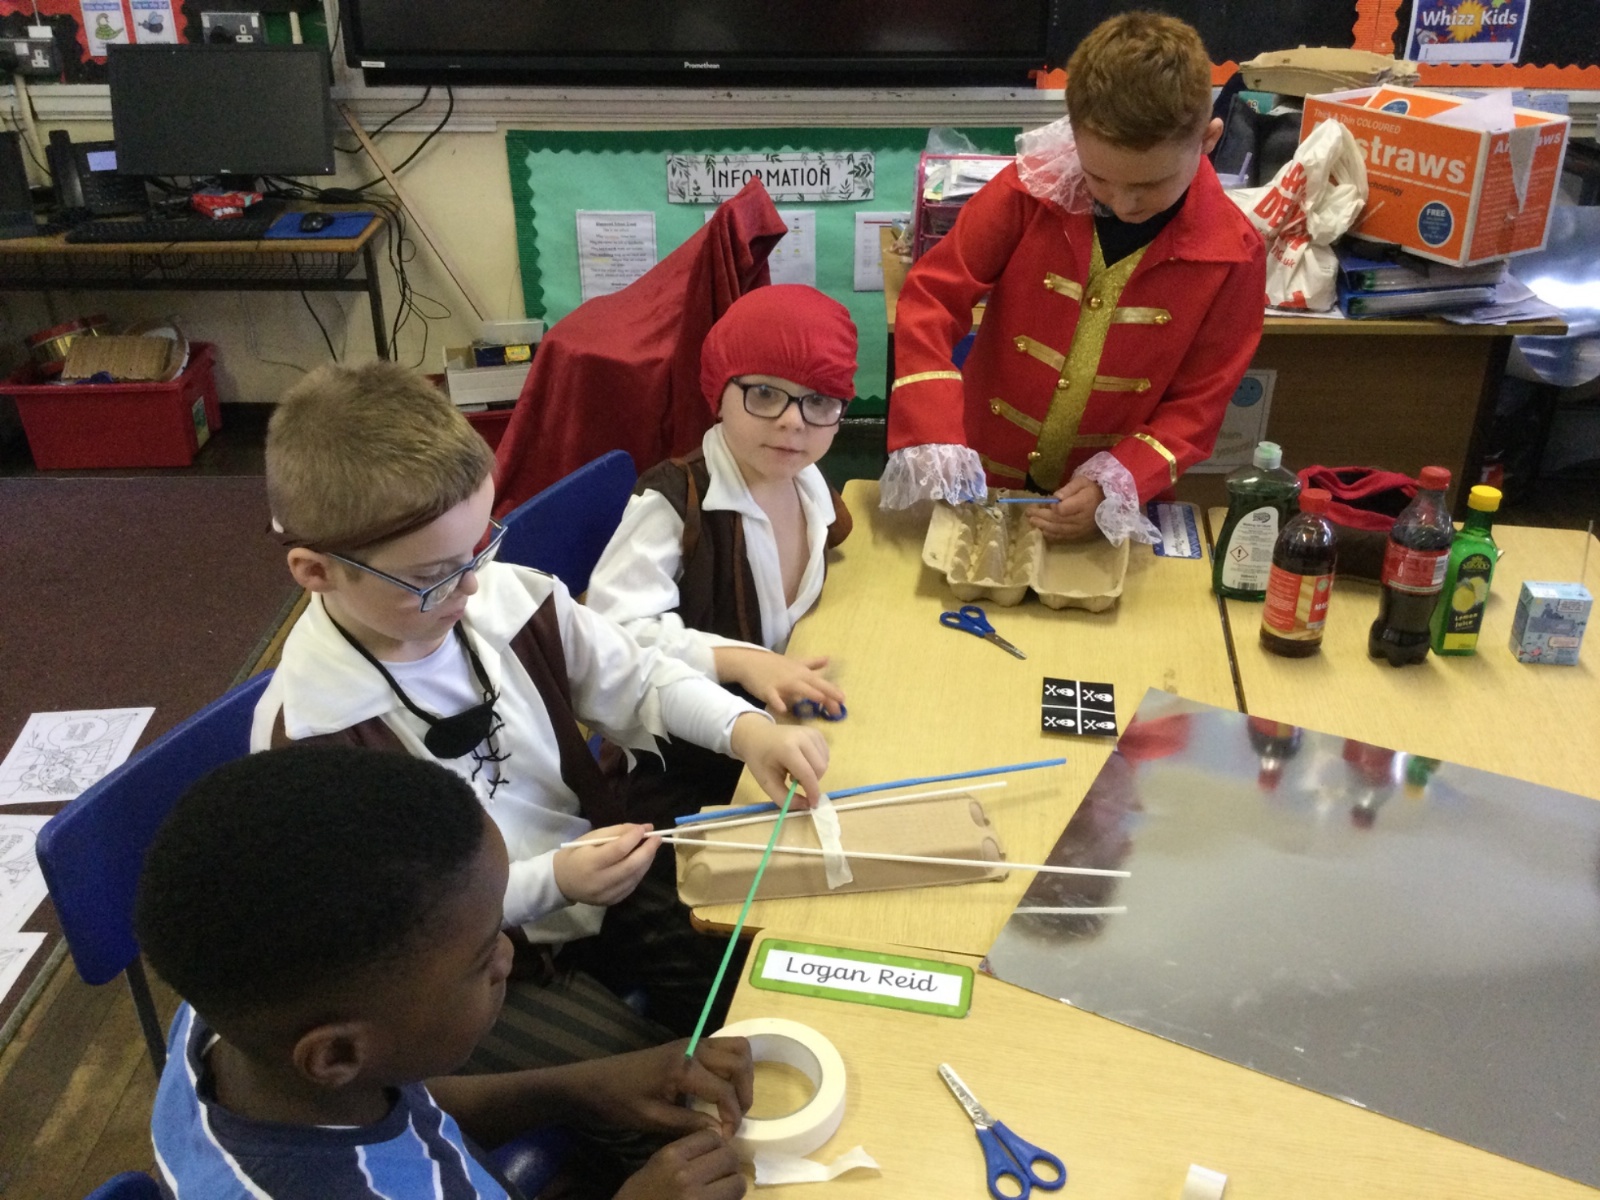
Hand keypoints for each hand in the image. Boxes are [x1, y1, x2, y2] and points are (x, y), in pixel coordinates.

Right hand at [553, 823, 657, 904]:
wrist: (562, 881)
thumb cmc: (577, 854)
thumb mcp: (592, 838)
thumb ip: (617, 832)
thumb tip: (644, 828)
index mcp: (590, 863)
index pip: (618, 850)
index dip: (634, 838)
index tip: (646, 828)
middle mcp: (599, 882)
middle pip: (631, 866)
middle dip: (648, 850)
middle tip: (657, 838)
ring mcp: (607, 895)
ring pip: (635, 876)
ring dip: (647, 861)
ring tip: (651, 848)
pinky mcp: (612, 901)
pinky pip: (632, 885)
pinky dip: (640, 871)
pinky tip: (641, 862)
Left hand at [577, 1036, 753, 1136]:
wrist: (593, 1080)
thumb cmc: (619, 1101)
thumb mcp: (652, 1119)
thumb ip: (689, 1123)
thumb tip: (721, 1131)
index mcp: (683, 1067)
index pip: (724, 1089)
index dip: (732, 1115)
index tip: (728, 1136)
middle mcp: (693, 1048)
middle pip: (739, 1059)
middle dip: (745, 1090)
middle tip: (736, 1116)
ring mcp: (691, 1043)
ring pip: (735, 1047)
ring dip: (742, 1074)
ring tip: (733, 1102)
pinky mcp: (688, 1045)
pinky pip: (722, 1048)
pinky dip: (731, 1066)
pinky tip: (720, 1090)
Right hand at [614, 1129, 745, 1199]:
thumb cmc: (638, 1198)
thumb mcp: (654, 1167)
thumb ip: (684, 1154)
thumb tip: (715, 1144)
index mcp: (670, 1156)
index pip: (712, 1137)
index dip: (718, 1146)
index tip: (714, 1156)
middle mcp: (686, 1175)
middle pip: (728, 1157)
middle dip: (729, 1166)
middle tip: (721, 1176)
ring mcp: (697, 1199)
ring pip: (737, 1182)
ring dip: (733, 1187)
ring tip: (722, 1193)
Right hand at [715, 647, 845, 717]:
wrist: (750, 662)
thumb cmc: (774, 664)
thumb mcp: (795, 662)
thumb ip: (812, 663)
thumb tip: (829, 659)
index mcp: (802, 673)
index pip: (820, 682)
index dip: (832, 690)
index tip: (844, 699)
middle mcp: (794, 678)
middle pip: (813, 686)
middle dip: (826, 695)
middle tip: (838, 707)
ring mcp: (781, 684)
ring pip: (797, 689)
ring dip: (808, 693)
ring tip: (820, 699)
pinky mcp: (767, 690)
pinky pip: (773, 697)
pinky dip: (778, 702)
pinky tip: (783, 709)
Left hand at [728, 714, 827, 809]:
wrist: (757, 736)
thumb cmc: (760, 760)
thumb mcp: (767, 783)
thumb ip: (785, 798)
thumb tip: (807, 806)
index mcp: (787, 748)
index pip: (807, 774)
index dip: (812, 792)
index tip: (813, 805)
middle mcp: (802, 737)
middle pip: (820, 768)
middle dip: (812, 781)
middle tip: (794, 780)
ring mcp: (811, 732)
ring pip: (825, 762)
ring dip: (814, 773)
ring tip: (796, 769)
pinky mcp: (816, 732)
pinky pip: (825, 755)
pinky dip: (817, 763)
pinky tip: (803, 761)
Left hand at [1026, 476, 1104, 541]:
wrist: (1108, 502)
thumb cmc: (1092, 489)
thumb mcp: (1082, 482)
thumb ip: (1069, 488)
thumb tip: (1055, 498)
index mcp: (1084, 503)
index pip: (1063, 509)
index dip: (1052, 507)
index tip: (1045, 502)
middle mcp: (1082, 519)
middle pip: (1058, 520)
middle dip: (1041, 517)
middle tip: (1028, 513)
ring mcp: (1081, 529)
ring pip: (1059, 530)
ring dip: (1043, 526)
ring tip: (1031, 522)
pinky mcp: (1080, 535)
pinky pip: (1064, 537)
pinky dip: (1052, 535)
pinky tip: (1042, 531)